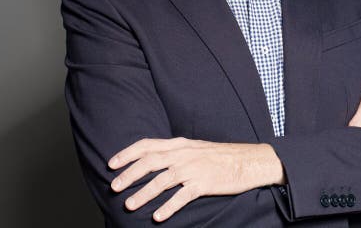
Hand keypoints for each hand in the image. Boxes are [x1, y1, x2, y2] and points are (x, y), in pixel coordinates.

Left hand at [108, 137, 282, 221]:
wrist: (249, 160)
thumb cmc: (220, 156)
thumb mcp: (195, 147)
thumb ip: (175, 152)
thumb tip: (152, 160)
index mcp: (180, 144)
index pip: (148, 145)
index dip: (128, 154)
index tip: (112, 164)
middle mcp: (184, 154)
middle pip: (151, 162)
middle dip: (130, 174)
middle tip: (115, 186)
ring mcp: (194, 168)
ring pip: (163, 180)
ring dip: (144, 193)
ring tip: (130, 205)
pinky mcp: (204, 183)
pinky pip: (183, 196)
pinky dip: (169, 206)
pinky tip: (158, 216)